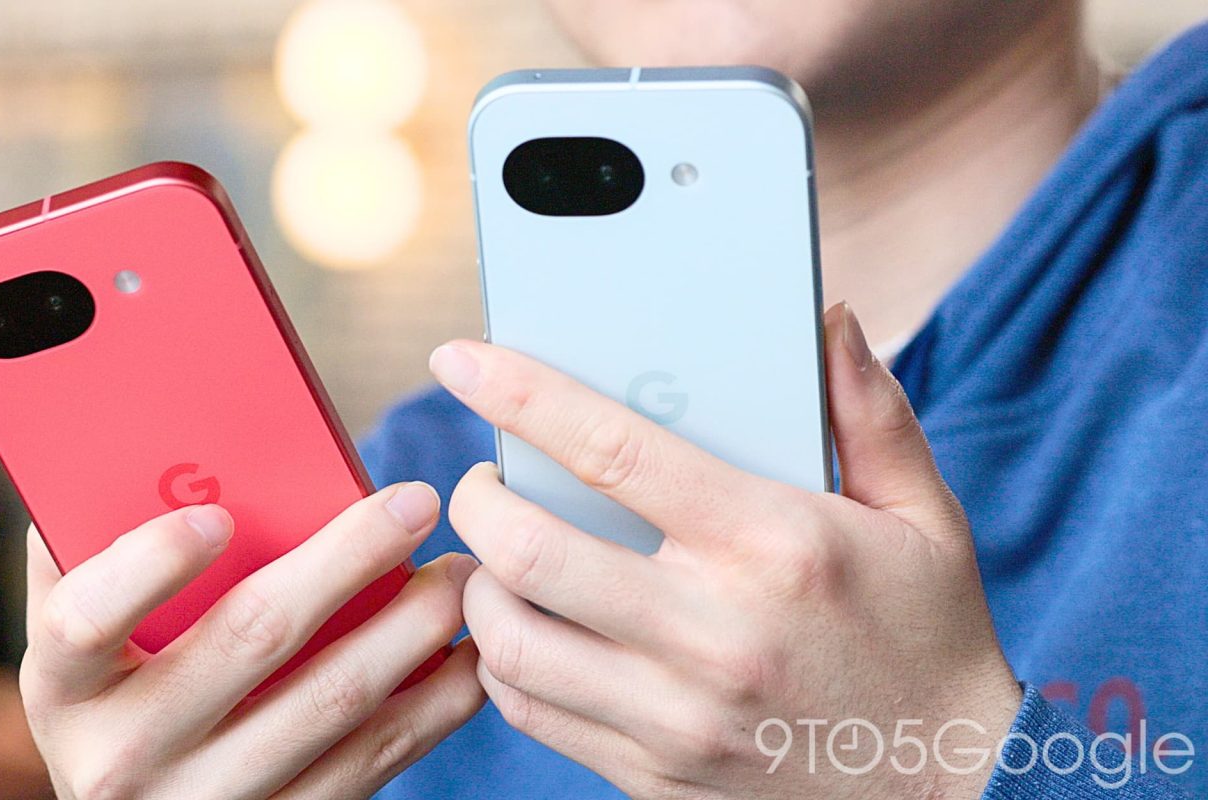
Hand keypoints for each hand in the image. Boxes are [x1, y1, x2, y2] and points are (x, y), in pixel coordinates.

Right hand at [19, 483, 483, 799]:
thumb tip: (150, 452)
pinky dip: (434, 703)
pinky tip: (467, 655)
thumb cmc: (112, 700)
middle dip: (345, 560)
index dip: (148, 565)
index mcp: (65, 690)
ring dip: (412, 628)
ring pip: (333, 702)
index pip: (84, 621)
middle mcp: (128, 757)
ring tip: (457, 573)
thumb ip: (88, 560)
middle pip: (249, 641)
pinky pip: (373, 762)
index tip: (214, 516)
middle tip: (413, 501)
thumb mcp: (80, 646)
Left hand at [430, 304, 1022, 798]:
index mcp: (773, 546)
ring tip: (493, 554)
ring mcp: (677, 715)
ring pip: (512, 642)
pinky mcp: (655, 774)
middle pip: (531, 551)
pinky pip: (532, 712)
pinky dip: (502, 661)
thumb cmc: (927, 635)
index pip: (612, 451)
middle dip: (477, 499)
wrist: (953, 791)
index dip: (519, 395)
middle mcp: (713, 633)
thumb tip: (827, 317)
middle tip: (483, 479)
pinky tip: (521, 626)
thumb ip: (868, 411)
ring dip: (477, 585)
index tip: (461, 360)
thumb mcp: (924, 516)